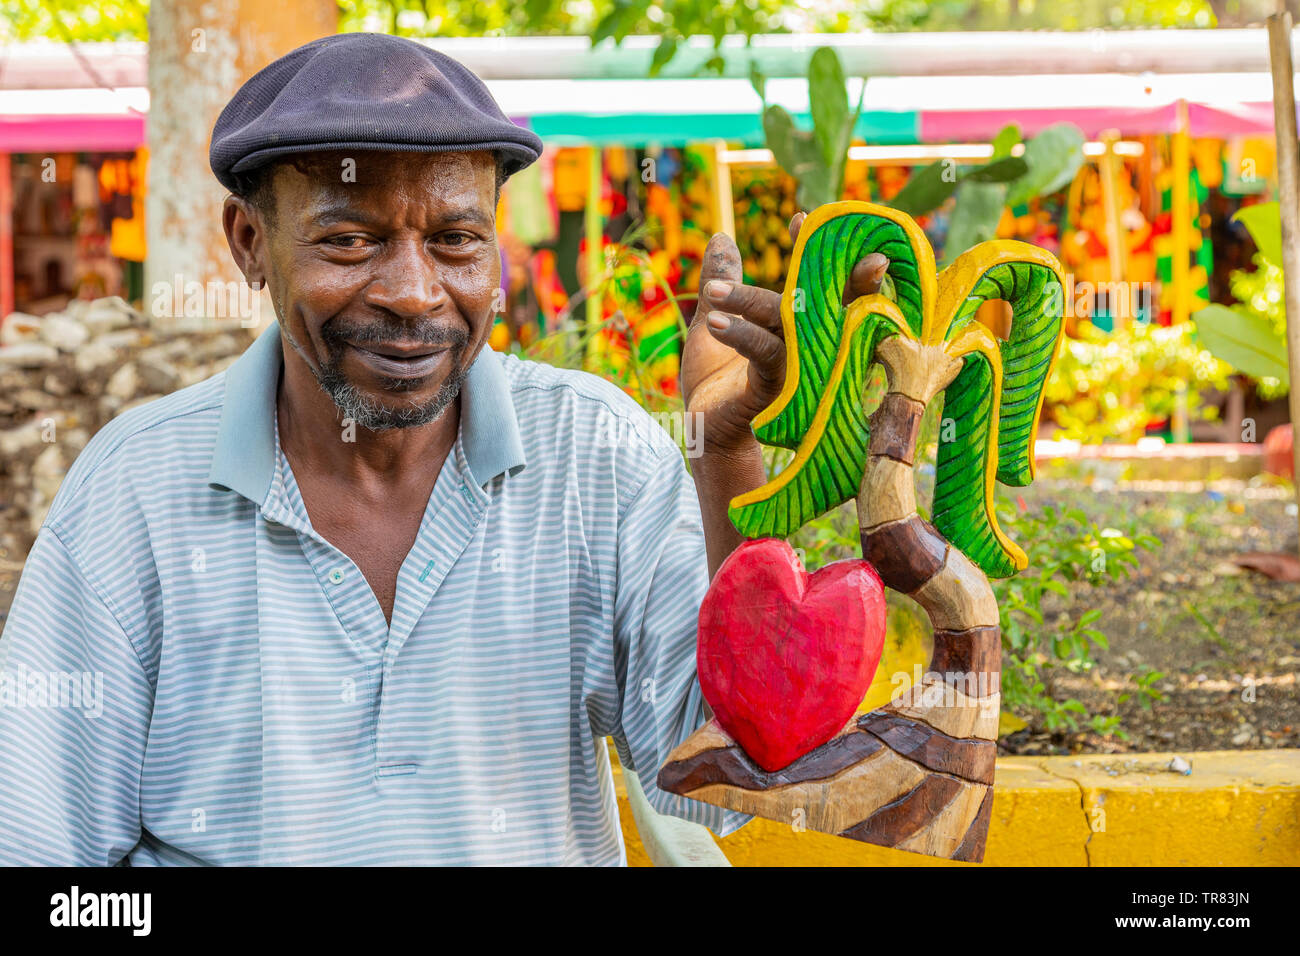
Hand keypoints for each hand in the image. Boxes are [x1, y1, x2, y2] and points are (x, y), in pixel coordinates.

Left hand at [680, 213, 890, 456]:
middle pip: (824, 295)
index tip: (801, 216)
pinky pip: (767, 354)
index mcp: (795, 324)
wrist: (705, 430)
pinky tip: (716, 321)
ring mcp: (798, 365)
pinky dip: (742, 335)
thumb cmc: (717, 379)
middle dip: (822, 260)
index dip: (815, 248)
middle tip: (803, 223)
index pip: (815, 280)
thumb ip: (723, 281)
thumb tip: (721, 236)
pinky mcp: (779, 389)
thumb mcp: (714, 321)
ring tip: (712, 292)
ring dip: (749, 301)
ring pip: (785, 321)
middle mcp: (807, 342)